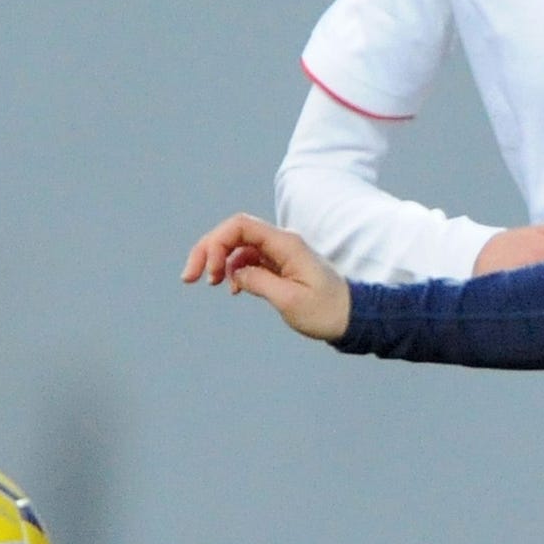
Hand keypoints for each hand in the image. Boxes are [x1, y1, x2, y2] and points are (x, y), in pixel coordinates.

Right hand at [183, 213, 352, 342]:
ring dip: (219, 261)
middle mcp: (281, 242)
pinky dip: (234, 270)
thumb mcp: (290, 300)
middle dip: (208, 250)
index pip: (240, 226)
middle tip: (190, 278)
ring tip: (213, 284)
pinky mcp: (279, 265)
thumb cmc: (327, 311)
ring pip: (238, 245)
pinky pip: (248, 259)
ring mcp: (279, 253)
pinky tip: (232, 288)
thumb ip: (258, 282)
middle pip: (234, 232)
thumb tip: (235, 273)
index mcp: (286, 244)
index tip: (208, 272)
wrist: (352, 318)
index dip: (215, 243)